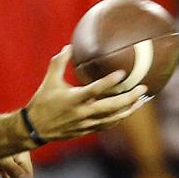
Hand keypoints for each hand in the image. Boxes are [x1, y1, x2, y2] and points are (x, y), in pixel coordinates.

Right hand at [24, 45, 148, 142]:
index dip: (109, 82)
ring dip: (129, 109)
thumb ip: (58, 63)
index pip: (95, 90)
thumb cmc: (42, 102)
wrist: (36, 128)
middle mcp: (82, 112)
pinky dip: (119, 118)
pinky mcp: (87, 130)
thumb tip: (69, 47)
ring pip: (113, 118)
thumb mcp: (49, 81)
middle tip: (142, 88)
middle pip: (111, 106)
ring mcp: (86, 123)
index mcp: (73, 99)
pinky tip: (127, 111)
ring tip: (141, 99)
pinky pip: (108, 124)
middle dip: (129, 98)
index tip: (122, 74)